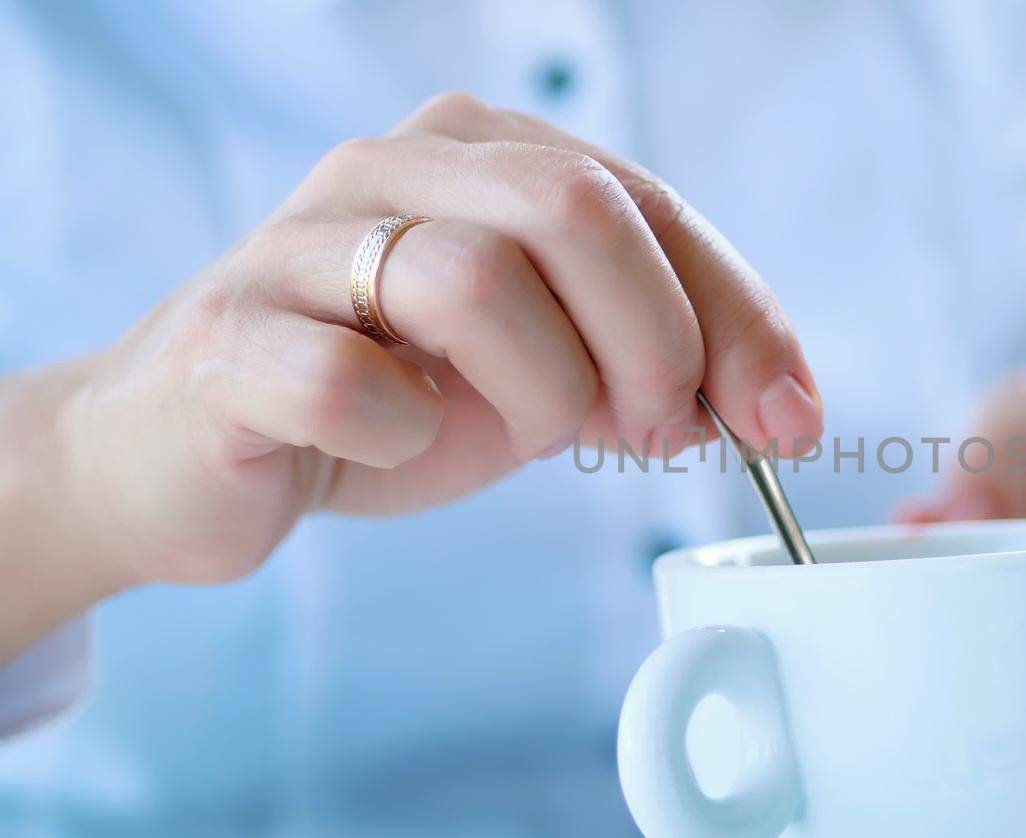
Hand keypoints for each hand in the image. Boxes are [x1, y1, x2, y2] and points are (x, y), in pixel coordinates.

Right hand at [4, 92, 822, 657]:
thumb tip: (773, 403)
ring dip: (546, 391)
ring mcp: (296, 246)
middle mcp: (389, 167)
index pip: (648, 203)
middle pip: (574, 210)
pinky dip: (403, 434)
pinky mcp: (225, 340)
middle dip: (655, 343)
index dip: (740, 316)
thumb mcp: (542, 365)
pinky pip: (343, 380)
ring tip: (538, 438)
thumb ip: (644, 352)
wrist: (194, 454)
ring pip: (473, 279)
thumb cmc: (385, 395)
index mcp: (480, 152)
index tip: (788, 419)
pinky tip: (401, 440)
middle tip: (655, 433)